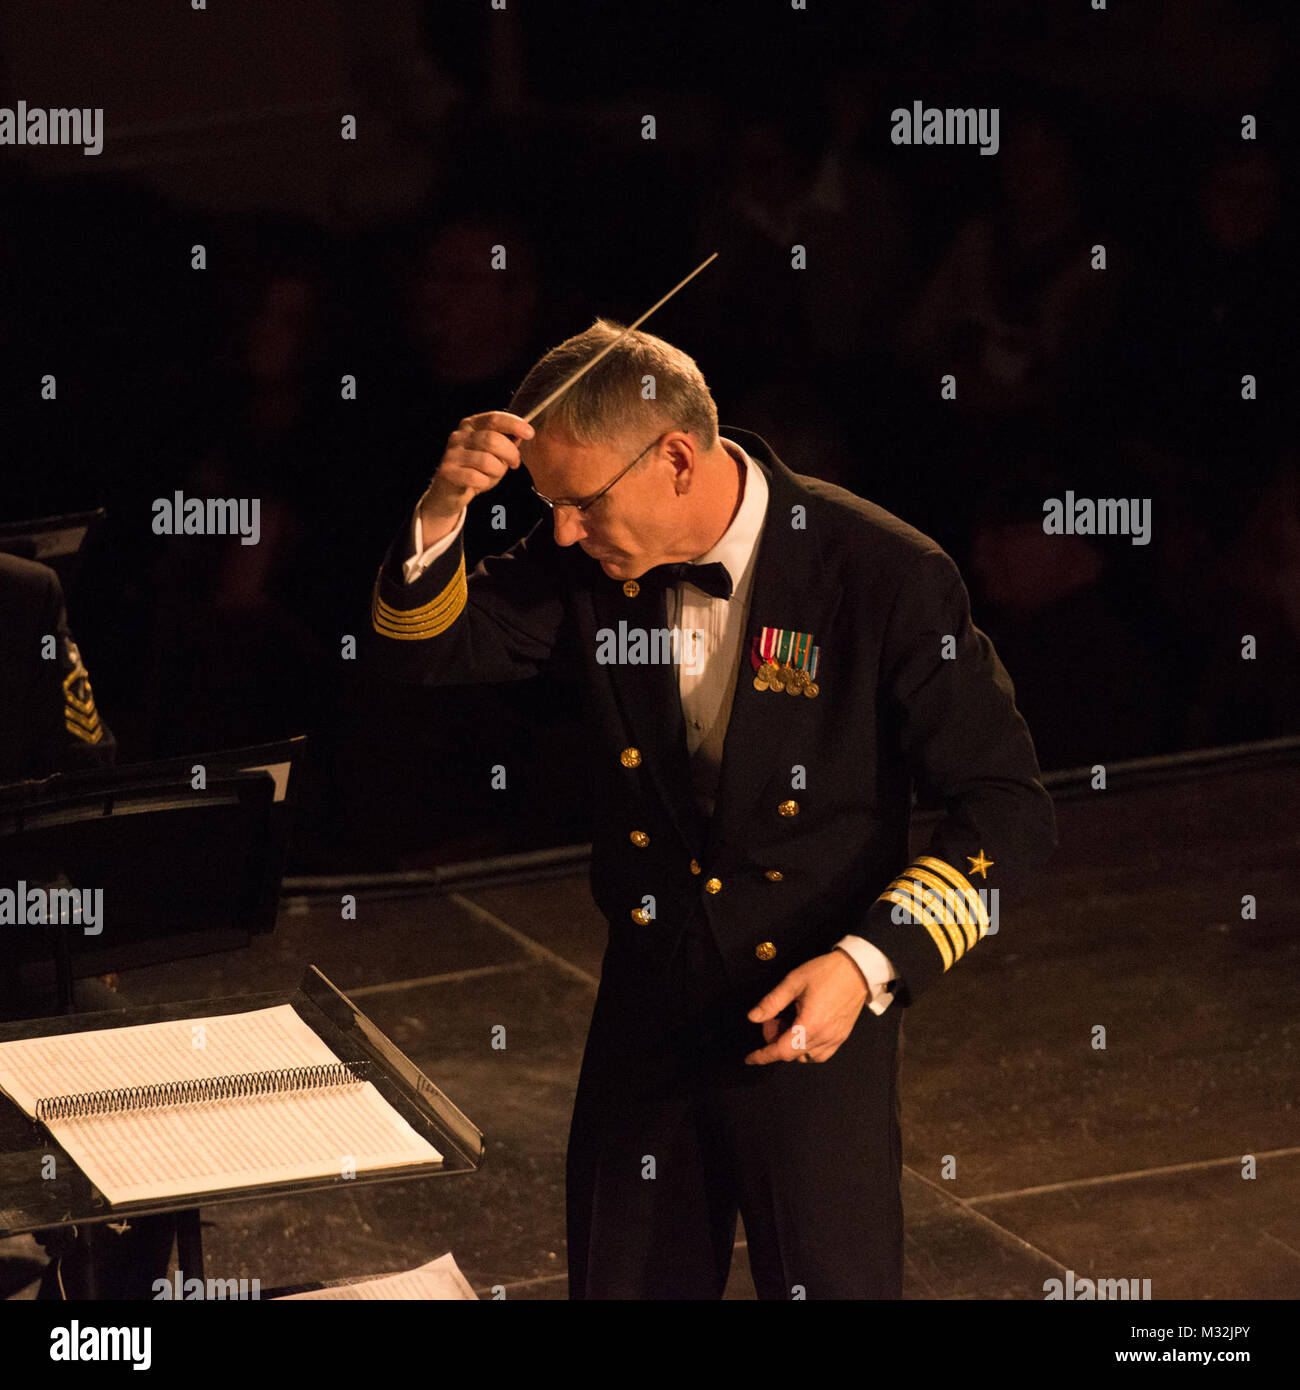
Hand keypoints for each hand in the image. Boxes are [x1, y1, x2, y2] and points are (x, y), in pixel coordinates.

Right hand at [419, 410, 533, 542]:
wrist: (449, 492)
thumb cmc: (474, 471)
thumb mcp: (493, 455)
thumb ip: (506, 444)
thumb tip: (520, 436)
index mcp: (471, 425)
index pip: (494, 418)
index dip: (514, 424)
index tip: (529, 433)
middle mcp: (459, 436)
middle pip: (493, 440)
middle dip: (510, 454)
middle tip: (514, 464)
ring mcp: (451, 453)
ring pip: (486, 461)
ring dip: (497, 471)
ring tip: (494, 475)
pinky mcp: (447, 471)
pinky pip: (476, 477)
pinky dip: (485, 483)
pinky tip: (481, 484)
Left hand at [744, 949, 869, 1065]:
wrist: (857, 969)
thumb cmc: (825, 972)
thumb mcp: (793, 982)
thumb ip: (772, 1002)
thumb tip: (753, 1017)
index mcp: (810, 1024)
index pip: (782, 1050)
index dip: (763, 1056)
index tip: (750, 1058)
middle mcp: (824, 1037)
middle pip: (792, 1055)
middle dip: (776, 1044)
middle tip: (772, 1022)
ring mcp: (835, 1039)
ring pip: (806, 1057)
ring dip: (792, 1047)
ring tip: (789, 1025)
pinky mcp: (842, 1037)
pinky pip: (822, 1054)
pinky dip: (808, 1050)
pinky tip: (804, 1032)